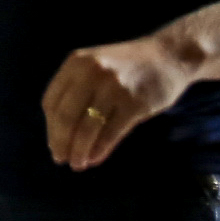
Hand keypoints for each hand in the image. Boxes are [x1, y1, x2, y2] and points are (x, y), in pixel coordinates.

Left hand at [42, 35, 193, 169]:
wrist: (169, 55)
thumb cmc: (127, 67)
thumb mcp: (95, 66)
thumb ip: (75, 91)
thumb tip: (57, 136)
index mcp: (76, 63)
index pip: (51, 102)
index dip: (50, 128)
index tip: (54, 145)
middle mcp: (92, 73)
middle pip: (65, 117)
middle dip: (60, 143)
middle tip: (61, 160)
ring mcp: (113, 87)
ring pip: (87, 129)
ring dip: (79, 151)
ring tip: (78, 164)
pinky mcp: (134, 103)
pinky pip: (110, 133)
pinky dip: (100, 150)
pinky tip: (95, 159)